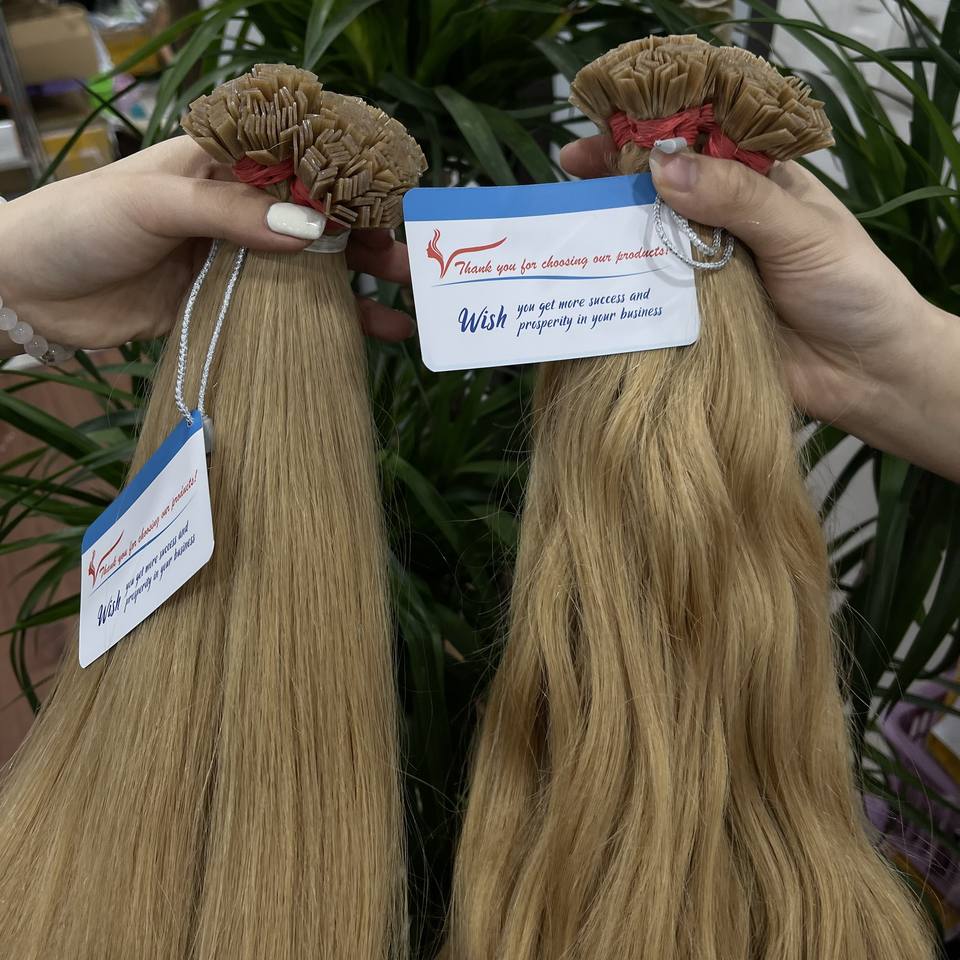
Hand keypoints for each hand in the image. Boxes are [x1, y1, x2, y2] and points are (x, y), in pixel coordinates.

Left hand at [0, 137, 413, 354]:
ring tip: (404, 304)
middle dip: (367, 239)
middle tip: (409, 266)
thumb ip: (232, 214)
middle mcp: (238, 208)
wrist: (30, 289)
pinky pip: (287, 311)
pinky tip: (366, 335)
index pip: (302, 164)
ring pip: (311, 268)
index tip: (393, 206)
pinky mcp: (227, 304)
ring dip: (358, 285)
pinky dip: (326, 322)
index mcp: (222, 163)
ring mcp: (236, 259)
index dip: (350, 183)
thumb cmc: (82, 224)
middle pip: (318, 220)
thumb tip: (312, 232)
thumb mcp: (155, 203)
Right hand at [559, 136, 959, 481]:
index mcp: (753, 186)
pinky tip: (590, 291)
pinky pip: (653, 305)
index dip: (643, 140)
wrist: (865, 374)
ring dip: (613, 244)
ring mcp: (705, 276)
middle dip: (614, 190)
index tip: (593, 144)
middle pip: (660, 198)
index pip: (692, 149)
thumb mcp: (799, 229)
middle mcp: (723, 226)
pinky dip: (625, 298)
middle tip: (566, 188)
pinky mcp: (695, 322)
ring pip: (651, 251)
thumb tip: (662, 166)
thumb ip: (736, 197)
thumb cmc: (849, 288)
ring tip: (567, 238)